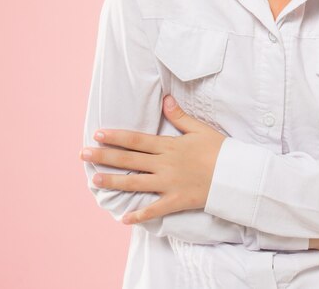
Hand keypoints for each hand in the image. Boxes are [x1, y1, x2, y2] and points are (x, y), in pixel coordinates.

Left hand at [80, 95, 226, 224]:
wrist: (235, 173)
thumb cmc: (219, 149)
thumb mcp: (200, 129)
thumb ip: (180, 116)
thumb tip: (165, 100)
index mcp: (169, 146)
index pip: (136, 140)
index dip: (116, 137)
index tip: (98, 134)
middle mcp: (164, 164)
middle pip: (130, 160)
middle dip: (105, 156)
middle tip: (83, 154)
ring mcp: (168, 183)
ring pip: (135, 183)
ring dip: (113, 182)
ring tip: (94, 180)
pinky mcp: (176, 200)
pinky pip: (154, 209)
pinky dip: (139, 215)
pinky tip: (123, 219)